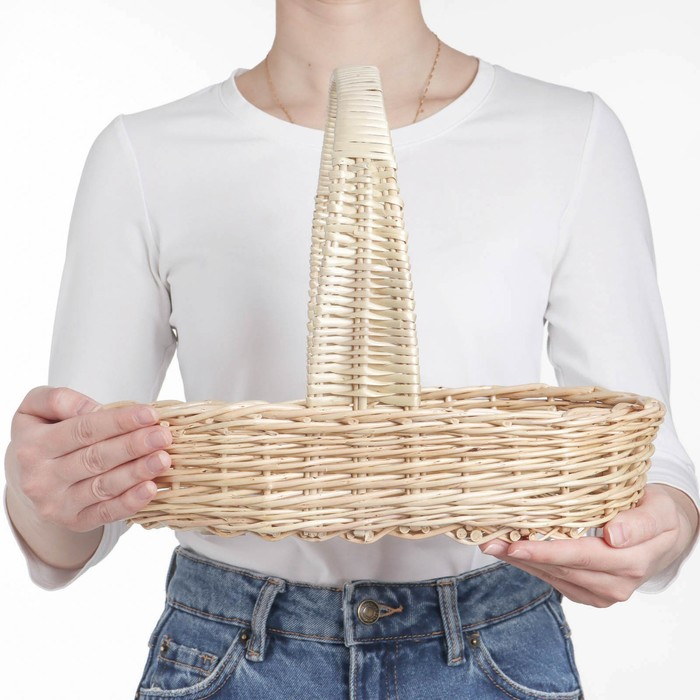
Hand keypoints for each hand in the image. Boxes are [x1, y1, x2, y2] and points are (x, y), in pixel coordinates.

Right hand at [6, 385, 171, 532]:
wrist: (28, 479)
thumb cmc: (43, 435)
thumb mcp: (35, 409)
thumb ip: (59, 400)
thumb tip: (95, 409)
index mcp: (33, 445)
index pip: (82, 430)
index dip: (119, 422)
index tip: (150, 414)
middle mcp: (41, 477)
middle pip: (95, 458)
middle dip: (133, 446)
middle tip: (163, 436)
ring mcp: (56, 503)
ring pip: (103, 487)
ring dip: (136, 473)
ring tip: (164, 460)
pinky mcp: (73, 522)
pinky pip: (105, 513)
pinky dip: (129, 502)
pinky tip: (150, 489)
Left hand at [478, 484, 699, 606]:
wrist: (668, 536)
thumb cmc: (658, 514)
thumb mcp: (658, 509)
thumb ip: (639, 522)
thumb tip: (613, 536)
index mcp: (632, 560)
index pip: (580, 555)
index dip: (546, 551)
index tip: (517, 544)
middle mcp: (617, 583)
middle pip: (561, 569)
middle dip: (522, 556)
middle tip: (490, 541)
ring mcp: (604, 593)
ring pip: (554, 577)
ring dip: (522, 562)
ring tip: (493, 544)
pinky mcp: (591, 594)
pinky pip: (557, 581)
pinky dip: (533, 567)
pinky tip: (513, 553)